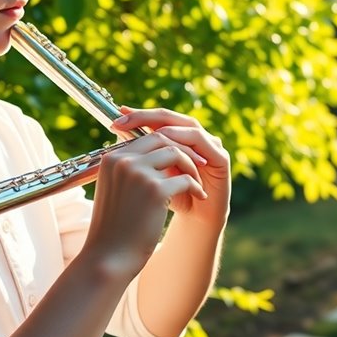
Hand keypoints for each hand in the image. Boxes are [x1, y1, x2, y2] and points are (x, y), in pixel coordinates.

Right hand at [83, 132, 207, 274]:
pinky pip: (185, 178)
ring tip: (197, 182)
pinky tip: (199, 196)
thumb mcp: (116, 189)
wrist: (110, 257)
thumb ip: (130, 168)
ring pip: (176, 153)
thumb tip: (156, 151)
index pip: (146, 136)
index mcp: (111, 158)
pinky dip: (195, 186)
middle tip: (200, 163)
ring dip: (191, 166)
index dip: (168, 143)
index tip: (183, 155)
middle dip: (183, 149)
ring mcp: (138, 173)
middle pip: (161, 138)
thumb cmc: (115, 226)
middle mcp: (122, 161)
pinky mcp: (154, 190)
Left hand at [112, 107, 231, 224]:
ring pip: (188, 125)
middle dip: (147, 116)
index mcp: (180, 136)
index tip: (117, 115)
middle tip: (124, 118)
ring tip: (145, 133)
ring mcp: (211, 144)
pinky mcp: (220, 157)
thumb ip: (140, 152)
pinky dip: (184, 143)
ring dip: (165, 128)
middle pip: (171, 117)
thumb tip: (116, 129)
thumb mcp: (151, 172)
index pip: (158, 118)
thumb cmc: (170, 196)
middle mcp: (196, 136)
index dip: (139, 114)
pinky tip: (168, 148)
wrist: (194, 221)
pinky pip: (201, 142)